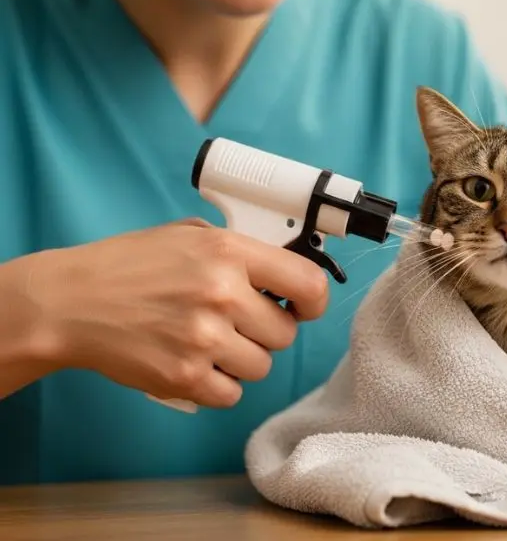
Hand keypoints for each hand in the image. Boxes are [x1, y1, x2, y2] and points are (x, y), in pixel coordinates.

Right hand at [18, 219, 328, 407]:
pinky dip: (219, 384)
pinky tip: (196, 362)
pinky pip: (232, 394)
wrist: (72, 301)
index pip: (309, 284)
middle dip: (267, 331)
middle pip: (285, 334)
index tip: (302, 306)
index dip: (313, 300)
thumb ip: (240, 250)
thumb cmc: (130, 264)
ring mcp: (204, 339)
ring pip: (262, 366)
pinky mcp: (184, 377)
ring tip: (211, 341)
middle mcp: (223, 294)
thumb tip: (285, 267)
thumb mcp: (190, 234)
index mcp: (229, 252)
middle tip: (238, 323)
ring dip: (243, 359)